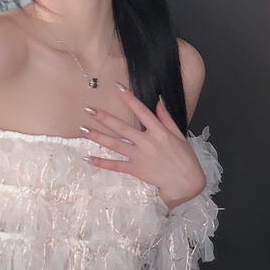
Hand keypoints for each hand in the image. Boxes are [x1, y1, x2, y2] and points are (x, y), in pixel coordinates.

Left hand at [80, 84, 205, 209]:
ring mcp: (140, 156)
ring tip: (83, 130)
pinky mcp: (135, 170)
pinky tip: (89, 158)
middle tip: (89, 110)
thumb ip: (167, 118)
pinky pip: (116, 166)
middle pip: (122, 128)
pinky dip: (102, 162)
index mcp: (159, 132)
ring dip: (98, 137)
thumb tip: (158, 101)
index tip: (118, 87)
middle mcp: (147, 142)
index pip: (142, 111)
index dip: (130, 98)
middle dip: (104, 118)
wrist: (186, 182)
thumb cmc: (185, 158)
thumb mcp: (179, 135)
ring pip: (115, 145)